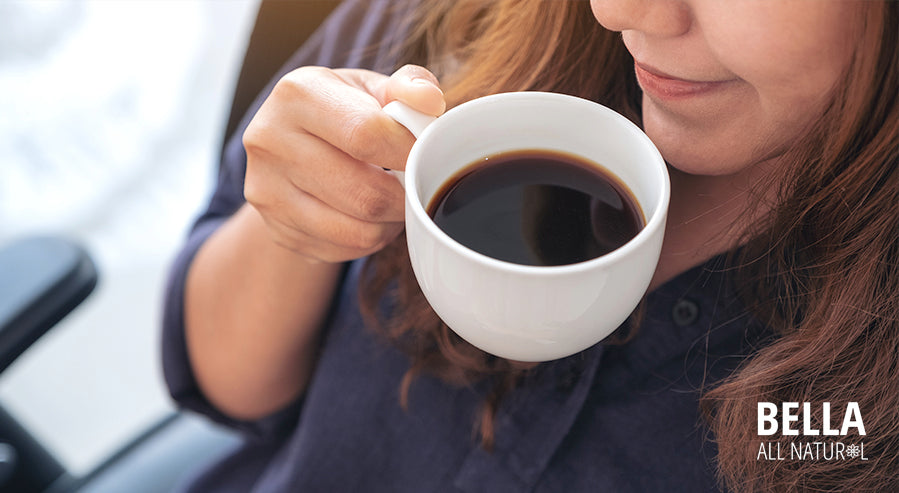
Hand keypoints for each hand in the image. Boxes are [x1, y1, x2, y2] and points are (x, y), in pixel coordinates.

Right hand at [242, 64, 445, 262]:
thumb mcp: (371, 89)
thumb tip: (430, 100)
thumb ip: (408, 88)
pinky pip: (345, 248)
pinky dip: (371, 238)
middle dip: (405, 196)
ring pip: (358, 230)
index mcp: (298, 94)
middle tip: (417, 185)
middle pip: (365, 193)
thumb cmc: (342, 113)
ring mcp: (267, 190)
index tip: (427, 156)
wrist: (286, 147)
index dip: (409, 152)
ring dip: (391, 222)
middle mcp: (271, 140)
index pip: (367, 134)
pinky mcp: (276, 229)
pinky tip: (370, 216)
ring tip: (395, 199)